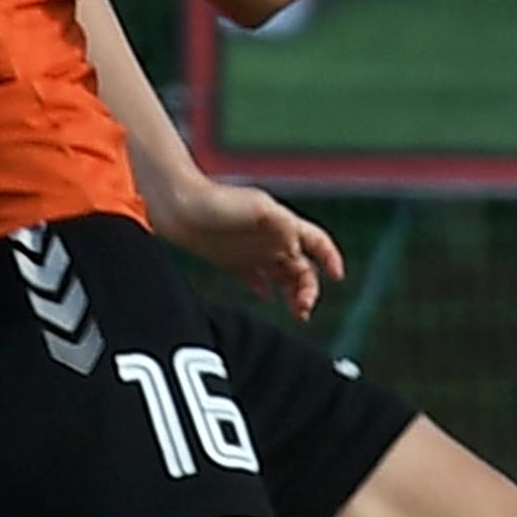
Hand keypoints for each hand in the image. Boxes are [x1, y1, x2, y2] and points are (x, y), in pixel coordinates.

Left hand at [162, 178, 343, 318]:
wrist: (178, 205)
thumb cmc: (217, 203)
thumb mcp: (255, 209)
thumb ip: (280, 225)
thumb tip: (299, 248)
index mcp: (282, 225)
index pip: (317, 242)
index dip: (331, 257)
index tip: (338, 277)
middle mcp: (272, 239)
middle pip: (303, 267)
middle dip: (310, 288)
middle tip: (304, 309)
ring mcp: (253, 251)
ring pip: (284, 277)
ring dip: (294, 295)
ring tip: (297, 313)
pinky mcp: (233, 262)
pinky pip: (257, 280)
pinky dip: (266, 290)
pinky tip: (268, 299)